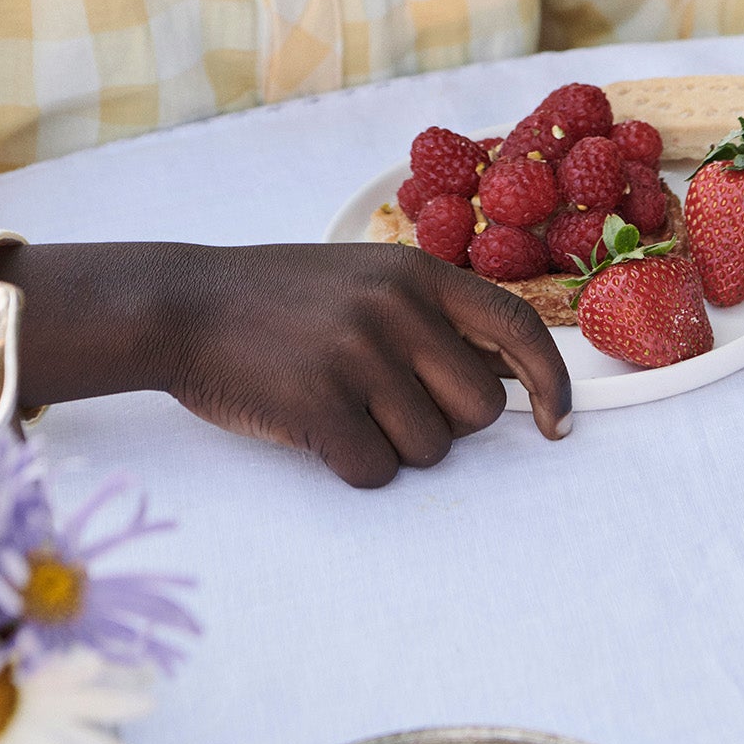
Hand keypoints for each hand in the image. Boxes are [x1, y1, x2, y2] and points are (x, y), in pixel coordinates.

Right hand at [0, 239, 571, 488]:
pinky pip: (374, 471)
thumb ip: (428, 312)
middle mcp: (396, 308)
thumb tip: (505, 377)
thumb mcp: (363, 277)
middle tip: (387, 403)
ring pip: (429, 448)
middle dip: (443, 422)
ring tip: (340, 405)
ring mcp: (358, 355)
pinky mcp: (319, 405)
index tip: (558, 424)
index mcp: (416, 272)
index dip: (552, 381)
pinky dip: (350, 464)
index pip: (518, 327)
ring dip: (392, 445)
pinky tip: (313, 428)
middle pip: (478, 408)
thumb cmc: (278, 299)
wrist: (185, 303)